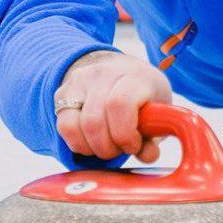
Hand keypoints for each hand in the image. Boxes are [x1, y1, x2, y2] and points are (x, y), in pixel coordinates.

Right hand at [54, 51, 171, 162]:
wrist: (121, 68)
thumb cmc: (144, 93)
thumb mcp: (159, 107)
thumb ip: (155, 135)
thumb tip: (149, 155)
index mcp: (134, 76)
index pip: (120, 104)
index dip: (125, 134)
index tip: (134, 144)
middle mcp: (104, 73)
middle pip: (94, 121)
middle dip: (108, 147)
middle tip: (120, 148)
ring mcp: (80, 81)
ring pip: (73, 126)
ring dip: (91, 148)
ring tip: (107, 145)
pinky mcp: (63, 92)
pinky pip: (63, 127)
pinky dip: (77, 143)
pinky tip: (92, 141)